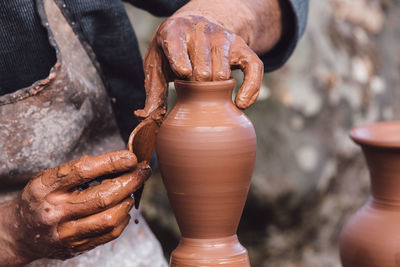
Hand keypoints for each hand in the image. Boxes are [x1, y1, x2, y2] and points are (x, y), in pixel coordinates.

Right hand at [3, 150, 149, 263]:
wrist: (19, 232)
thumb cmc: (40, 198)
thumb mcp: (49, 178)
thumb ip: (79, 171)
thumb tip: (120, 162)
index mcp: (44, 187)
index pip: (83, 171)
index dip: (112, 162)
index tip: (131, 157)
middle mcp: (54, 211)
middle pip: (102, 196)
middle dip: (129, 182)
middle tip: (142, 173)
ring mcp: (65, 233)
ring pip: (109, 218)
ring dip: (128, 201)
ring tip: (132, 191)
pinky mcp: (75, 247)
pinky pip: (109, 233)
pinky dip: (123, 218)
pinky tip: (124, 208)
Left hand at [135, 15, 263, 122]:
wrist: (198, 24)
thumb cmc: (173, 50)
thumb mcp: (157, 64)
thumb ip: (153, 90)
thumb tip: (147, 118)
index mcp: (174, 32)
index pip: (177, 45)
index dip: (180, 59)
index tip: (184, 73)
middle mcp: (201, 31)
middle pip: (201, 70)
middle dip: (197, 89)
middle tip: (193, 91)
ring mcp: (224, 38)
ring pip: (223, 74)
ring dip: (216, 91)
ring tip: (208, 90)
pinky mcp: (243, 46)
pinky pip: (254, 69)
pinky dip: (250, 89)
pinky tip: (241, 104)